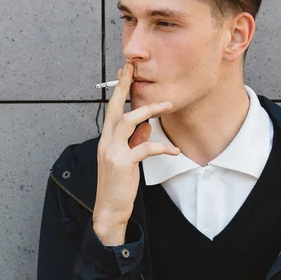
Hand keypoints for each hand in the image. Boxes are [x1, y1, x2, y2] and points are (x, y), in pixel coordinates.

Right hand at [92, 61, 179, 237]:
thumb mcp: (126, 160)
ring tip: (167, 105)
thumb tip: (146, 127)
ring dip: (149, 110)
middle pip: (116, 108)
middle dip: (124, 87)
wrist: (109, 210)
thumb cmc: (118, 186)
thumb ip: (134, 142)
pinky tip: (174, 149)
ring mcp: (112, 152)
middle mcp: (106, 142)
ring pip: (129, 121)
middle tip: (133, 69)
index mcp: (106, 140)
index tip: (124, 72)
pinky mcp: (123, 163)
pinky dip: (162, 146)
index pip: (112, 110)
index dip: (118, 90)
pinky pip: (145, 148)